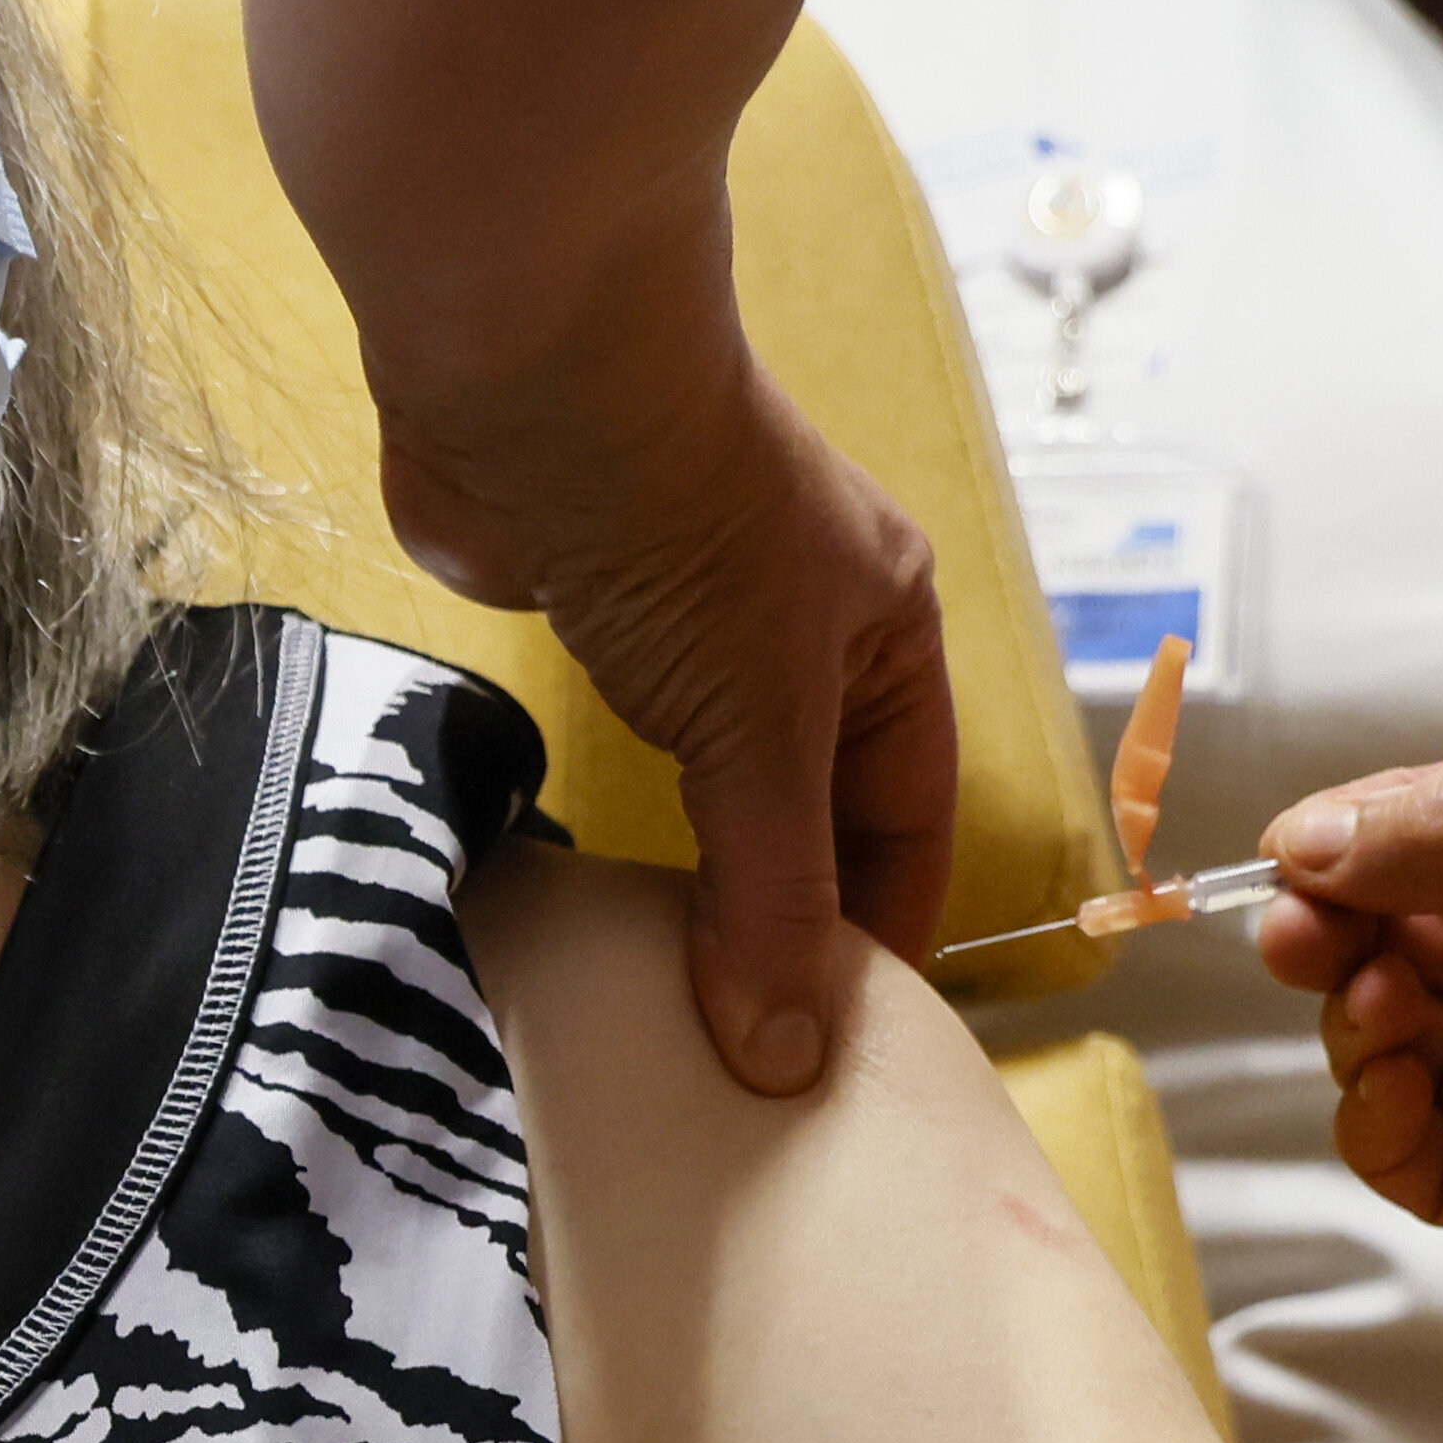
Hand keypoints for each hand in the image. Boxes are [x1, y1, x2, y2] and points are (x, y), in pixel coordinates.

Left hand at [377, 344, 955, 1096]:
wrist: (533, 381)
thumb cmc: (685, 525)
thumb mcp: (760, 728)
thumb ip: (771, 891)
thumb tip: (787, 1060)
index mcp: (888, 636)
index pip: (908, 819)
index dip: (881, 931)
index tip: (840, 1053)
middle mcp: (805, 628)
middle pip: (814, 809)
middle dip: (787, 922)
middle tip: (746, 1055)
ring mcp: (693, 619)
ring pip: (714, 783)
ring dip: (696, 883)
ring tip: (671, 1006)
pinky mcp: (594, 610)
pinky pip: (624, 749)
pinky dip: (616, 825)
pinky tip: (596, 904)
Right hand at [1250, 757, 1442, 1317]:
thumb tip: (1315, 835)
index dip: (1374, 840)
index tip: (1292, 853)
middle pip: (1427, 938)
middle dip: (1351, 934)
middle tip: (1298, 940)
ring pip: (1419, 1046)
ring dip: (1368, 1028)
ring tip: (1376, 1020)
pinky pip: (1441, 1161)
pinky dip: (1390, 1131)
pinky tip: (1389, 1098)